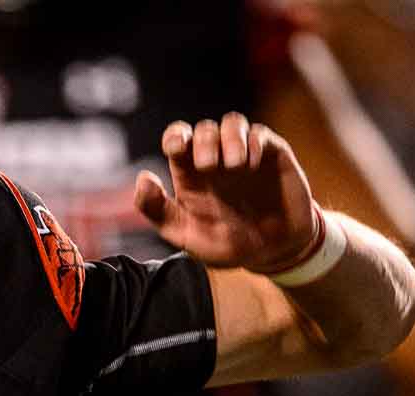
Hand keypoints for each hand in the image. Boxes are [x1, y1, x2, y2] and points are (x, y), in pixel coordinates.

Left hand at [134, 113, 318, 273]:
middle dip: (203, 141)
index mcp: (191, 175)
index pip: (178, 141)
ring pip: (232, 124)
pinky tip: (252, 164)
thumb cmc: (225, 244)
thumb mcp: (186, 235)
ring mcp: (243, 154)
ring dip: (229, 138)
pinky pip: (260, 134)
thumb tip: (143, 179)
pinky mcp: (271, 154)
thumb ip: (159, 211)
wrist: (271, 252)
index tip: (178, 147)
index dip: (175, 136)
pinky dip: (253, 143)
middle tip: (207, 166)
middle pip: (204, 131)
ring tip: (233, 164)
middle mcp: (216, 159)